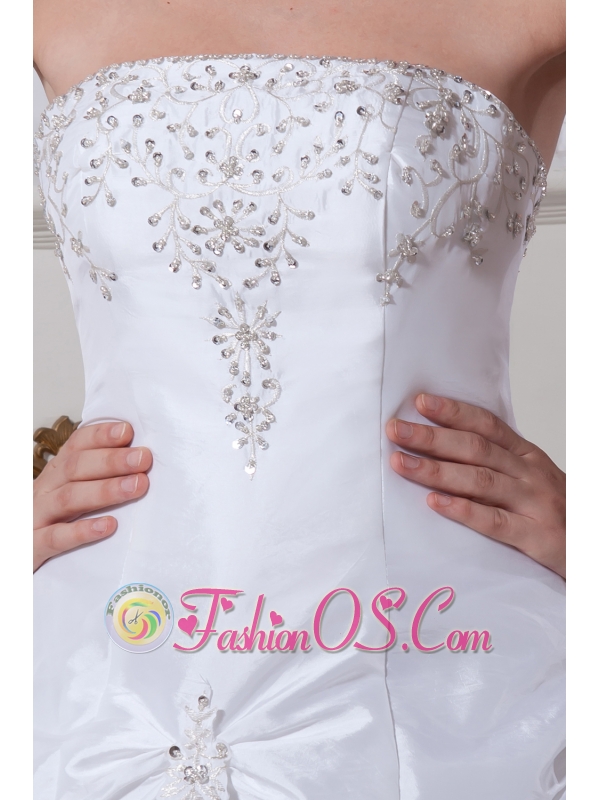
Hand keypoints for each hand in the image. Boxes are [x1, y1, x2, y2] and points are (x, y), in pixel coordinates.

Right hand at [33, 422, 151, 571]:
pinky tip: (108, 526)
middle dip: (112, 460)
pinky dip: (82, 531)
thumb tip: (142, 464)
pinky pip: (56, 537)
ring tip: (137, 486)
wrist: (11, 555)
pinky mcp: (32, 547)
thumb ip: (98, 479)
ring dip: (105, 490)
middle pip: (76, 467)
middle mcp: (44, 490)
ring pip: (69, 498)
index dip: (101, 436)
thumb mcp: (70, 495)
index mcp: (56, 474)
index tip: (128, 431)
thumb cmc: (50, 523)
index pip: (76, 445)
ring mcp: (36, 517)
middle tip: (143, 458)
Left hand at [386, 394, 565, 577]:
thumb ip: (495, 463)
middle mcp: (530, 474)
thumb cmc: (554, 511)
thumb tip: (442, 446)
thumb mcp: (531, 478)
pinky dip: (463, 510)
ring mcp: (534, 504)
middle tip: (396, 430)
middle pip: (475, 449)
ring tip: (401, 463)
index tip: (421, 402)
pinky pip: (495, 521)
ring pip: (480, 480)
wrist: (593, 545)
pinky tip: (435, 503)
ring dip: (436, 470)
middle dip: (432, 438)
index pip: (487, 425)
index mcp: (527, 456)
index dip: (453, 412)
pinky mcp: (536, 536)